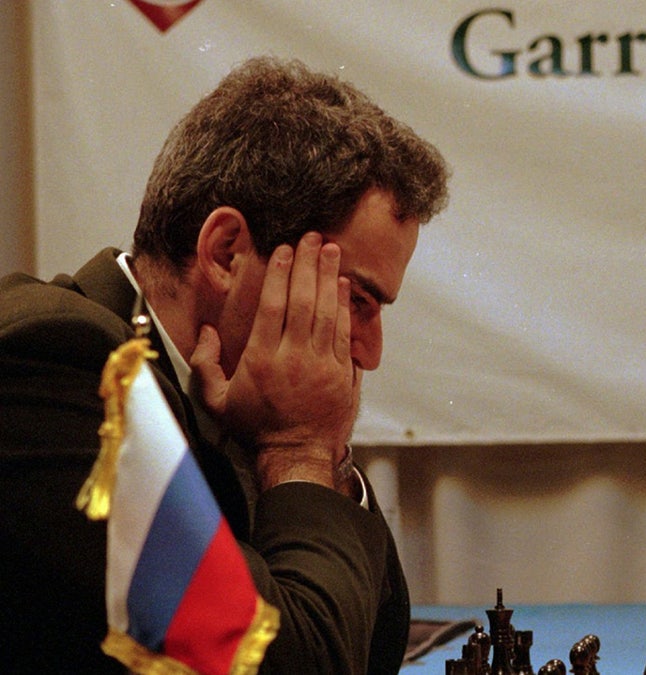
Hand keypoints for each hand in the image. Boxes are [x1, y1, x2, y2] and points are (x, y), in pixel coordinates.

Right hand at [191, 232, 358, 492]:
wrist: (296, 454)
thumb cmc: (255, 428)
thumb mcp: (216, 401)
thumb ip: (205, 363)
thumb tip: (206, 330)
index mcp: (261, 359)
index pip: (272, 306)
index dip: (279, 275)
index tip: (283, 250)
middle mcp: (293, 356)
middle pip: (302, 300)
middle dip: (307, 265)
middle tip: (311, 237)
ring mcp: (321, 363)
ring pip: (326, 311)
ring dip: (328, 277)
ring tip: (330, 250)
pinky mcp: (341, 372)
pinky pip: (343, 331)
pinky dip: (344, 306)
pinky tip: (343, 285)